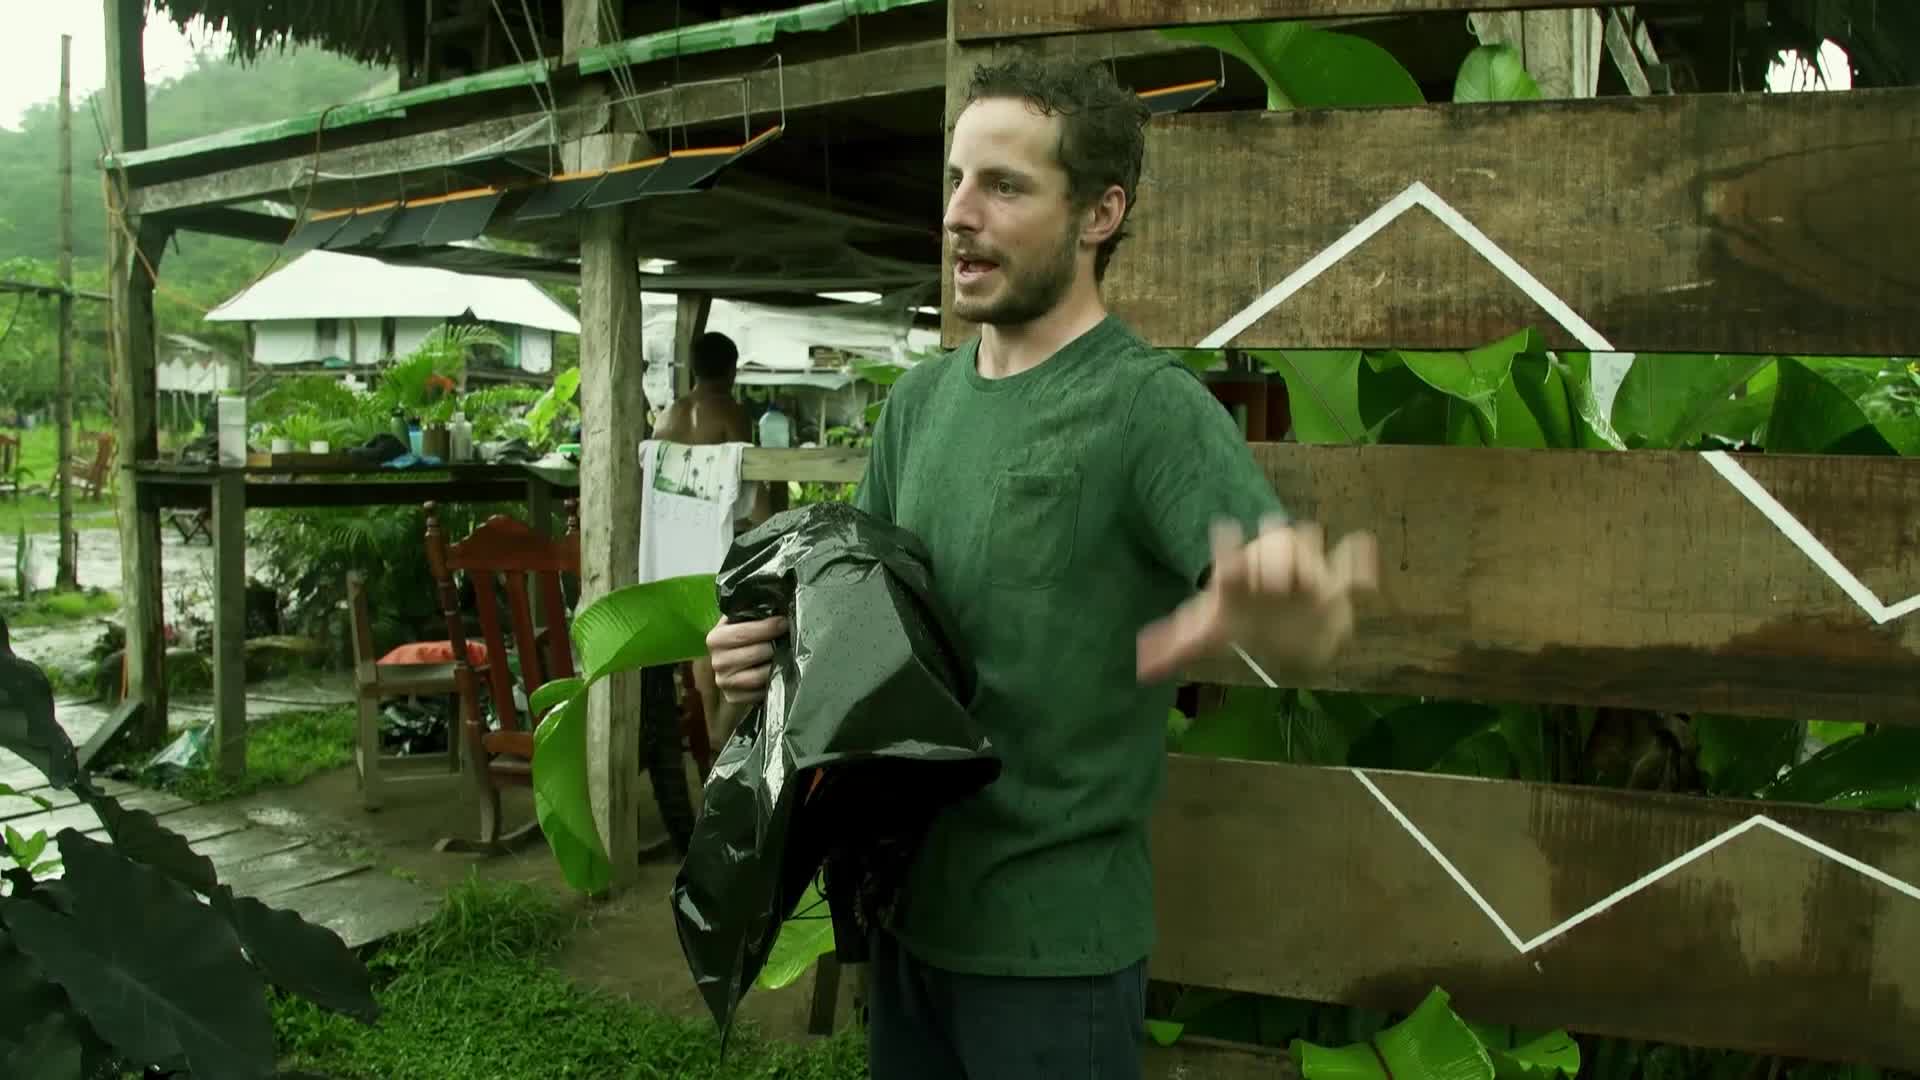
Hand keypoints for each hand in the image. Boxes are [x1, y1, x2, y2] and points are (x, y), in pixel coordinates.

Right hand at [706, 615, 788, 703]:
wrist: (731, 666)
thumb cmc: (740, 640)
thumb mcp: (739, 623)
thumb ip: (752, 615)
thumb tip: (777, 607)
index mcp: (716, 638)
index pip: (743, 633)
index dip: (767, 627)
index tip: (783, 622)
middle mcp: (717, 661)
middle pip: (756, 653)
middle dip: (775, 645)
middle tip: (788, 639)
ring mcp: (724, 682)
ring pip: (760, 675)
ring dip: (777, 665)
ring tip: (785, 656)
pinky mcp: (734, 698)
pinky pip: (760, 692)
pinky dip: (772, 682)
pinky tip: (777, 673)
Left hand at [1136, 515, 1378, 684]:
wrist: (1285, 618)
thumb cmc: (1242, 617)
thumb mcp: (1209, 631)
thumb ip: (1176, 645)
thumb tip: (1140, 667)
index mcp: (1240, 573)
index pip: (1232, 557)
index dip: (1227, 548)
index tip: (1222, 530)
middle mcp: (1272, 563)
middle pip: (1275, 543)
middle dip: (1271, 551)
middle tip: (1270, 576)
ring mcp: (1305, 571)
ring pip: (1310, 546)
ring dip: (1308, 553)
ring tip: (1307, 567)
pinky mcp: (1335, 586)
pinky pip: (1351, 569)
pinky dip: (1359, 562)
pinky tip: (1363, 551)